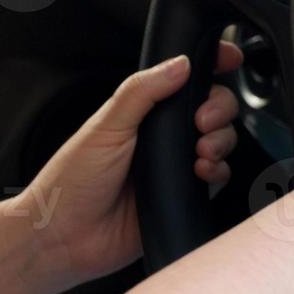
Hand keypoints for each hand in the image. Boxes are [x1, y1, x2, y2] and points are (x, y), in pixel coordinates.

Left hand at [17, 43, 244, 288]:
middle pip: (214, 107)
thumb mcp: (106, 126)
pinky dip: (218, 171)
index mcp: (145, 111)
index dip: (212, 65)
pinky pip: (218, 178)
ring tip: (201, 150)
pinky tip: (201, 172)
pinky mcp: (185, 195)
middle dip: (219, 107)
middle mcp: (164, 136)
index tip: (229, 58)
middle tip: (202, 120)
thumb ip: (142, 91)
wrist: (65, 236)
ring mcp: (176, 165)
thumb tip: (180, 64)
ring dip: (221, 140)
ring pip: (222, 140)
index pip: (186, 79)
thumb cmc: (72, 180)